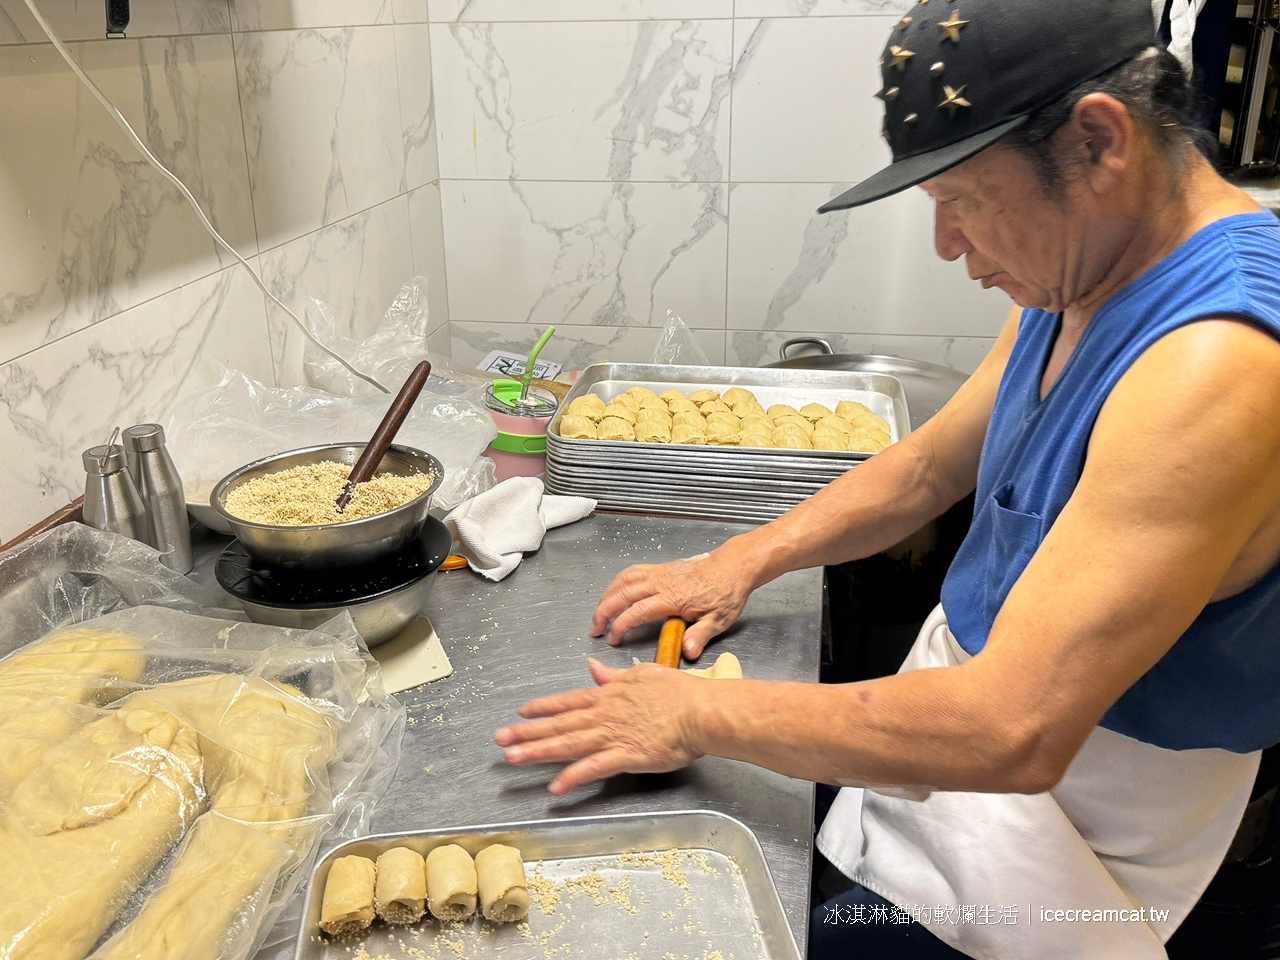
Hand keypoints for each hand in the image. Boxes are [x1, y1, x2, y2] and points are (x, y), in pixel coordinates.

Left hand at [494, 660, 704, 795]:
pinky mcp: (627, 756)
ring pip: (568, 744)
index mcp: (609, 696)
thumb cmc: (680, 693)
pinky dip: (573, 777)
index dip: (543, 708)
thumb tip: (593, 668)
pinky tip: (555, 787)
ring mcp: (614, 735)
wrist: (701, 710)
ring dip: (539, 751)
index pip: (568, 701)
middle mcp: (605, 714)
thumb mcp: (643, 674)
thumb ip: (614, 675)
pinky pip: (594, 768)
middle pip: (560, 724)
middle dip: (527, 732)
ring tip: (512, 758)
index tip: (521, 713)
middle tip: (500, 739)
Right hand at [591, 549, 754, 658]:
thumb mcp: (719, 619)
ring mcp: (660, 572)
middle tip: (595, 628)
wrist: (733, 566)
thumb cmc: (726, 593)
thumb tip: (687, 652)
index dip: (620, 625)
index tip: (612, 638)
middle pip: (623, 593)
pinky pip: (632, 572)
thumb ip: (700, 635)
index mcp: (673, 598)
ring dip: (607, 595)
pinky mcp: (661, 568)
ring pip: (624, 580)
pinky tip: (615, 592)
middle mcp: (662, 582)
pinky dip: (618, 582)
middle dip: (604, 611)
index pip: (637, 611)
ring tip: (600, 612)